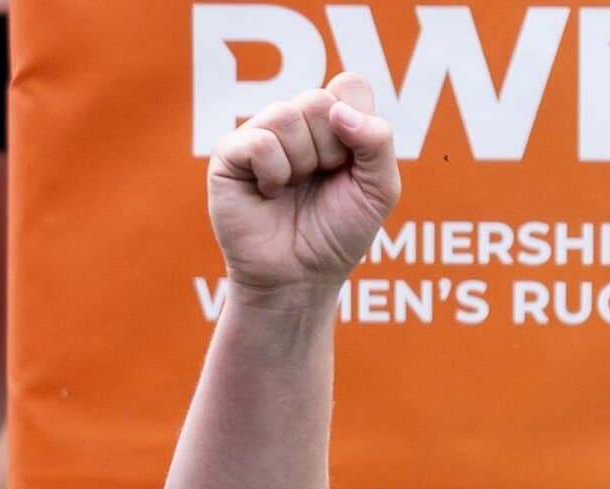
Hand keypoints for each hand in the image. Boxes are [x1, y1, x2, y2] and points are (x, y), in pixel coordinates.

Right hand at [208, 75, 400, 299]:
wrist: (299, 280)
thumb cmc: (336, 237)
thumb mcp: (379, 192)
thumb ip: (379, 141)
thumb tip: (339, 110)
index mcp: (331, 122)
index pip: (349, 87)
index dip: (357, 126)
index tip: (349, 166)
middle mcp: (295, 122)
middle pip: (319, 101)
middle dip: (330, 152)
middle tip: (319, 183)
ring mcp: (260, 134)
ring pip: (287, 117)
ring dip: (301, 165)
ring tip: (292, 190)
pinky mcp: (230, 154)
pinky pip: (259, 141)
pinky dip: (273, 172)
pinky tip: (269, 194)